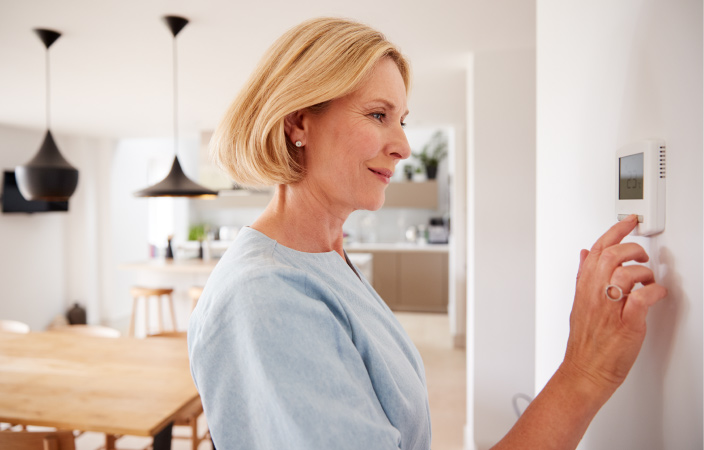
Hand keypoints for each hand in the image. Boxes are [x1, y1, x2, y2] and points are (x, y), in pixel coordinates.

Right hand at [560, 215, 667, 397]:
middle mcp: (595, 295)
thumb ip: (583, 276)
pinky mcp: (626, 324)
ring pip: (626, 274)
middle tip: (641, 255)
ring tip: (648, 280)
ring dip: (644, 273)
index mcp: (584, 288)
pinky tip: (655, 294)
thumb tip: (585, 254)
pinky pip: (641, 299)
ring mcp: (610, 309)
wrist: (585, 371)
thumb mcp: (578, 303)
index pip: (597, 250)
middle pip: (612, 256)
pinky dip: (653, 292)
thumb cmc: (585, 342)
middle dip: (632, 249)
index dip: (614, 231)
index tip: (628, 222)